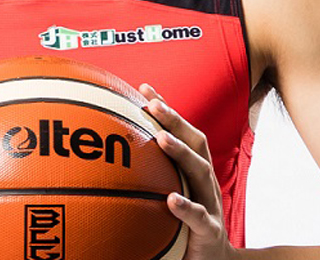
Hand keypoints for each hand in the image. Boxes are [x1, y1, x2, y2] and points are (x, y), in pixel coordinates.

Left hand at [140, 83, 235, 259]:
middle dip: (175, 120)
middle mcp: (205, 182)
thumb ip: (148, 178)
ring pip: (201, 171)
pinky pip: (200, 218)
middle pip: (195, 142)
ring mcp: (210, 205)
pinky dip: (187, 207)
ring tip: (161, 138)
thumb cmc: (184, 226)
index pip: (182, 132)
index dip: (166, 109)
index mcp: (193, 171)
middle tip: (152, 104)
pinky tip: (171, 200)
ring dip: (181, 152)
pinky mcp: (210, 232)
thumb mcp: (168, 195)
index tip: (144, 88)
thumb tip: (108, 161)